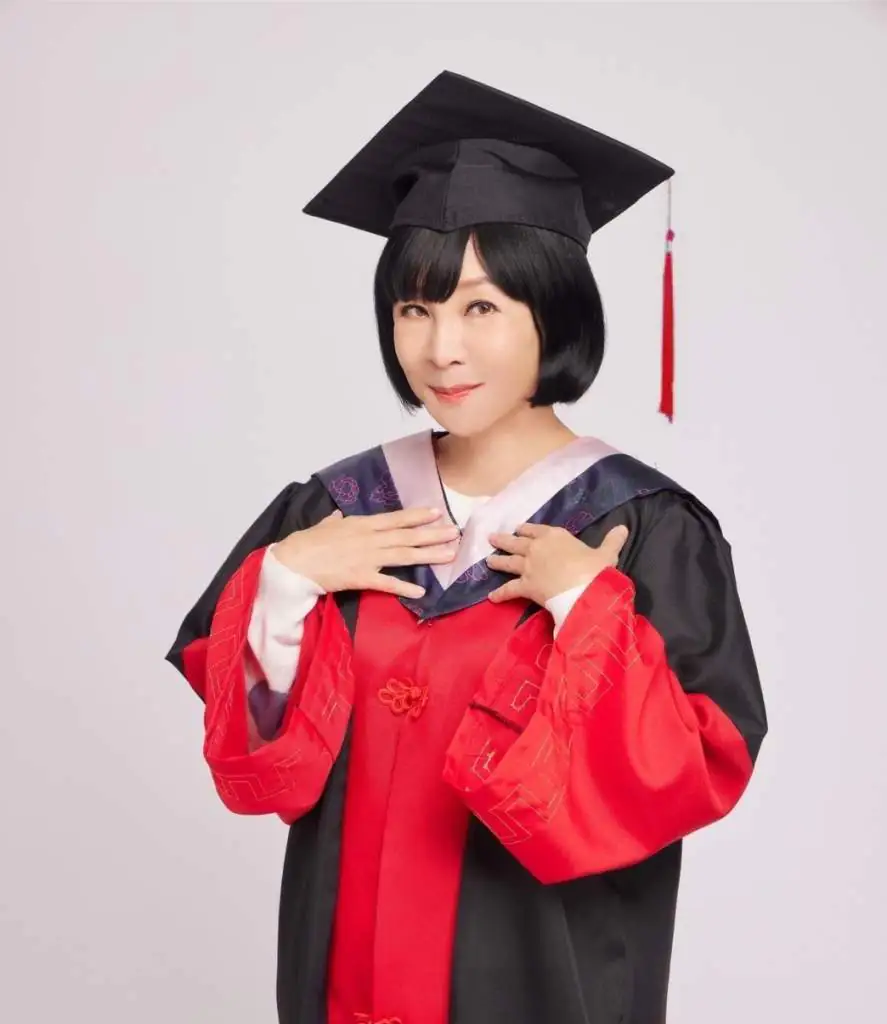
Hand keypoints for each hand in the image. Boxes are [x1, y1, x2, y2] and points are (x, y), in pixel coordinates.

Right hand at [272, 507, 458, 598]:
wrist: (293, 562)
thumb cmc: (306, 542)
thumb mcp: (323, 526)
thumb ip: (334, 521)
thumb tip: (337, 516)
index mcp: (361, 524)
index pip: (395, 519)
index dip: (418, 516)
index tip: (438, 513)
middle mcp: (369, 538)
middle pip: (406, 536)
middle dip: (432, 534)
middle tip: (455, 533)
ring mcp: (366, 557)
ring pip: (403, 555)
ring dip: (428, 555)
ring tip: (449, 554)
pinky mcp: (360, 577)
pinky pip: (386, 583)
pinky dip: (404, 587)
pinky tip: (421, 591)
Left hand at [486, 523, 629, 605]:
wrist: (584, 589)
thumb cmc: (595, 569)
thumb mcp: (607, 553)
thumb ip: (612, 541)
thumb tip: (624, 528)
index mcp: (556, 536)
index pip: (536, 530)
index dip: (527, 529)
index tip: (519, 529)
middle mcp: (537, 548)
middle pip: (516, 542)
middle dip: (504, 540)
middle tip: (492, 538)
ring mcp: (529, 566)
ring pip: (508, 562)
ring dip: (497, 562)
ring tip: (488, 562)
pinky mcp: (526, 585)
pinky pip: (509, 589)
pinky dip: (500, 594)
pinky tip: (491, 597)